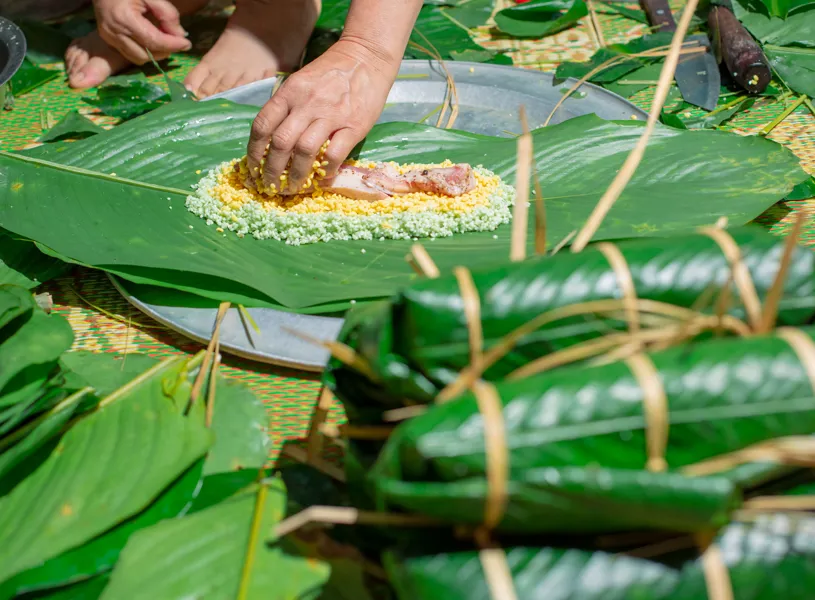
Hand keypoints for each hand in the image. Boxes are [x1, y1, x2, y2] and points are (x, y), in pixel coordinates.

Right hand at [93, 0, 191, 64]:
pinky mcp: (108, 40)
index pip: (153, 40)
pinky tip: (152, 41)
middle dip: (164, 51)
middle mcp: (113, 32)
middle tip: (177, 42)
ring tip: (165, 41)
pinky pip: (130, 55)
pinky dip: (145, 52)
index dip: (172, 45)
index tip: (187, 44)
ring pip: (138, 58)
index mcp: (123, 17)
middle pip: (146, 55)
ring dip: (155, 54)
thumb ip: (167, 13)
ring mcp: (108, 38)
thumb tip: (180, 35)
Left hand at [246, 39, 396, 192]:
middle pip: (280, 143)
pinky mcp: (353, 126)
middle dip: (271, 170)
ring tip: (293, 187)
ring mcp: (331, 115)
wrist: (366, 57)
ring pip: (304, 151)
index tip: (254, 168)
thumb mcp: (301, 81)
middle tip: (271, 186)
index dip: (254, 152)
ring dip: (296, 174)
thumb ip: (287, 107)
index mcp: (290, 92)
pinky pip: (334, 154)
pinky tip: (322, 177)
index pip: (262, 125)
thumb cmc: (331, 72)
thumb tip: (272, 140)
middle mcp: (306, 104)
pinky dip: (325, 170)